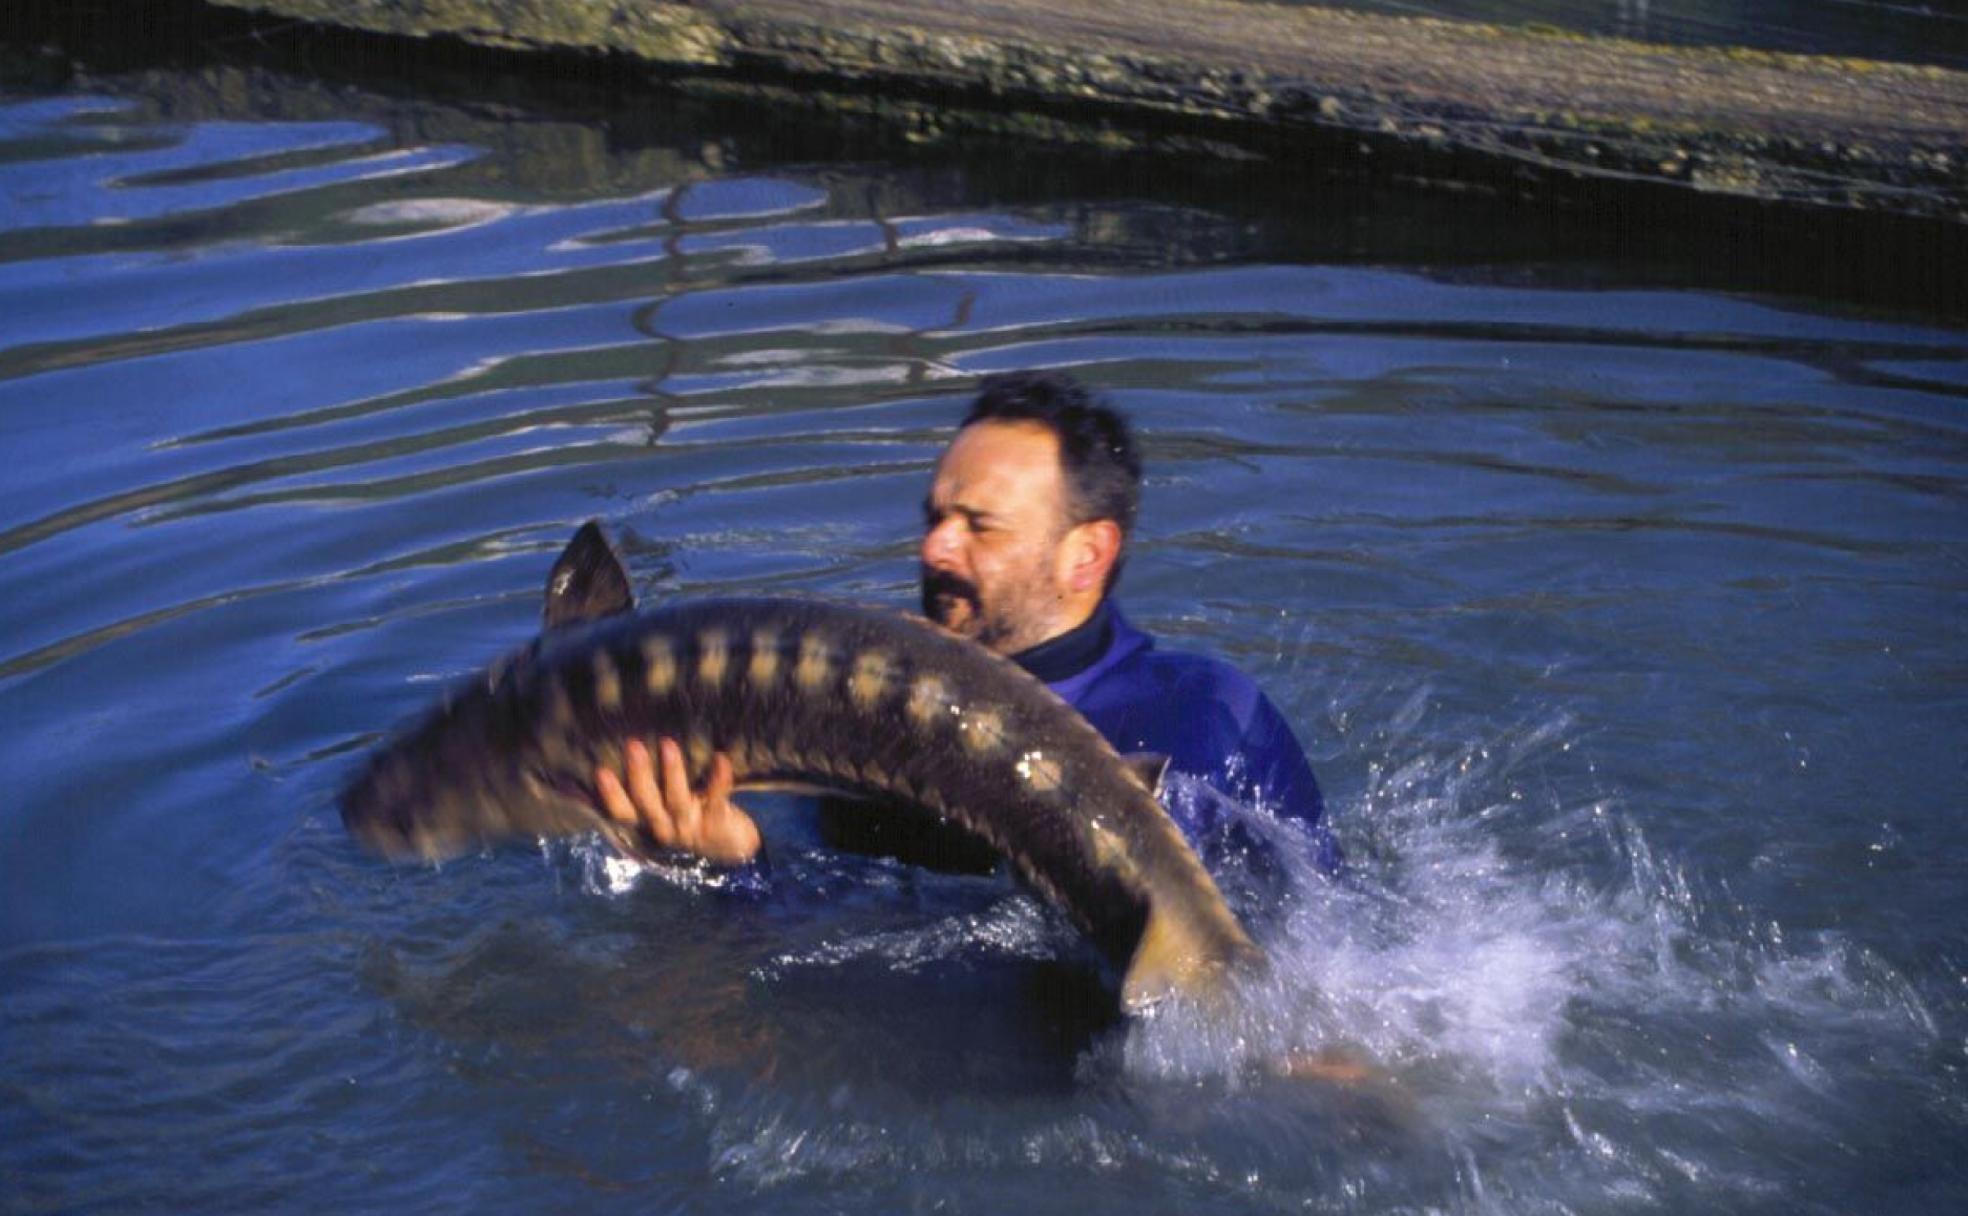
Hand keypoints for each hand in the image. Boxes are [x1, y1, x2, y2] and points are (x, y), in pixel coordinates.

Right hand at [595, 737, 761, 865]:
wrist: (731, 846)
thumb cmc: (691, 818)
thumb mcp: (667, 809)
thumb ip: (652, 789)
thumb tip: (627, 749)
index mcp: (649, 823)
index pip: (623, 813)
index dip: (611, 794)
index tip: (601, 770)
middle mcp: (666, 828)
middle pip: (647, 803)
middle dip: (639, 773)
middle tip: (633, 744)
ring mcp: (690, 828)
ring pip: (677, 801)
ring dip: (672, 772)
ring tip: (668, 744)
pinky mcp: (716, 824)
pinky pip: (716, 799)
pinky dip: (719, 779)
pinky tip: (720, 758)